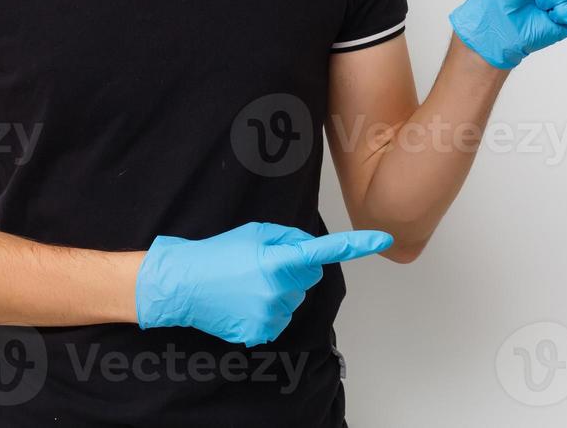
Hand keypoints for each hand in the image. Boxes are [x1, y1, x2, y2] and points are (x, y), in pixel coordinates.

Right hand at [134, 222, 392, 346]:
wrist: (184, 285)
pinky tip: (246, 302)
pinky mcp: (261, 333)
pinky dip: (269, 311)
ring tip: (248, 284)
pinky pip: (280, 319)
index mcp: (276, 260)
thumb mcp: (253, 233)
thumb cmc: (218, 254)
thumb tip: (310, 249)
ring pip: (295, 299)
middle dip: (295, 269)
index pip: (323, 252)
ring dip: (281, 291)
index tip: (382, 239)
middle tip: (263, 265)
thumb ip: (287, 238)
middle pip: (309, 277)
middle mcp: (278, 289)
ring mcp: (270, 314)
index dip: (355, 245)